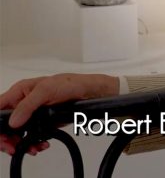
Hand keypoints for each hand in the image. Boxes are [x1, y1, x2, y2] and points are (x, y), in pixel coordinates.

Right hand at [0, 73, 118, 154]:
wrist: (89, 92)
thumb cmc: (70, 83)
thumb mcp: (46, 90)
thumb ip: (27, 105)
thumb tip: (13, 121)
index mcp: (19, 91)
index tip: (4, 137)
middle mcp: (23, 102)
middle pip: (5, 125)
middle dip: (8, 138)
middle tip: (14, 147)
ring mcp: (31, 113)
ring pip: (16, 133)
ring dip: (21, 143)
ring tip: (33, 147)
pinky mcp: (41, 122)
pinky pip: (30, 135)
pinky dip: (33, 143)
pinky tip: (40, 144)